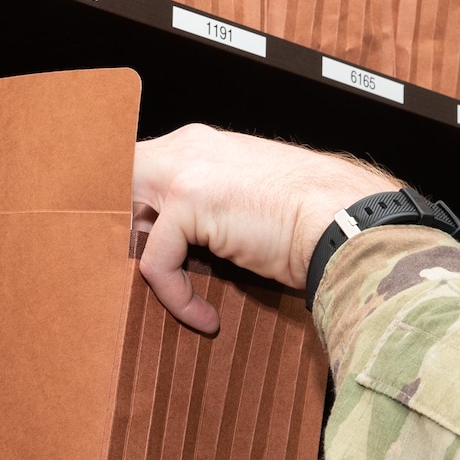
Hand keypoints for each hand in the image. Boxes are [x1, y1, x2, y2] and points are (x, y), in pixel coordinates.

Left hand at [131, 124, 394, 330]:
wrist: (347, 222)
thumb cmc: (311, 222)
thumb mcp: (246, 204)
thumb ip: (205, 210)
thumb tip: (168, 245)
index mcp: (201, 144)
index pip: (134, 173)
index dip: (128, 216)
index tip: (134, 257)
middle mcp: (188, 146)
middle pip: (112, 188)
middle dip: (118, 236)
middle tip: (145, 279)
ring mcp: (185, 169)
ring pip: (126, 224)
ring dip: (145, 265)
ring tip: (177, 295)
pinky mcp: (189, 200)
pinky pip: (157, 261)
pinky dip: (177, 297)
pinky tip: (206, 315)